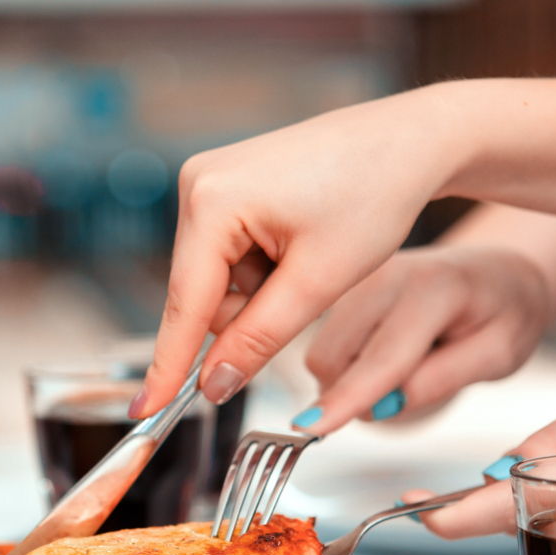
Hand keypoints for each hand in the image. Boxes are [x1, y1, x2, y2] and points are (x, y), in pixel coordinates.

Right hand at [133, 83, 465, 415]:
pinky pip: (226, 256)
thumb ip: (259, 339)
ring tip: (309, 259)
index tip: (146, 411)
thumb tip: (213, 386)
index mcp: (213, 200)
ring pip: (214, 281)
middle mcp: (197, 183)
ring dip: (258, 293)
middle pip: (199, 294)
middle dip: (248, 313)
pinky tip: (298, 247)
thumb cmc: (375, 194)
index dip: (169, 366)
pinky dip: (261, 271)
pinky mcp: (223, 185)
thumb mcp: (318, 283)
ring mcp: (207, 181)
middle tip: (304, 293)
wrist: (409, 141)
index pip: (184, 305)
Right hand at [297, 245, 550, 433]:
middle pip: (333, 355)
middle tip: (406, 392)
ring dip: (348, 380)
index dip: (350, 396)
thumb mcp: (498, 354)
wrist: (495, 273)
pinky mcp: (343, 289)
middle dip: (350, 393)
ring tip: (403, 366)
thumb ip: (443, 379)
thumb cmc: (503, 315)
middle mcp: (386, 274)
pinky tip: (385, 351)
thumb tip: (383, 405)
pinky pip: (326, 344)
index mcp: (435, 289)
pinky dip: (347, 364)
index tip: (314, 427)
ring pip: (323, 353)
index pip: (384, 356)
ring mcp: (358, 279)